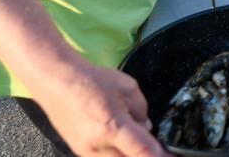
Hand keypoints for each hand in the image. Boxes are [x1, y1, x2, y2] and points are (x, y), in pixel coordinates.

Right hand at [31, 62, 169, 156]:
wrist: (55, 80)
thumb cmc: (91, 79)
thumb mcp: (128, 87)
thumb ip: (141, 110)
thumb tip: (146, 128)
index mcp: (113, 127)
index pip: (143, 152)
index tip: (173, 156)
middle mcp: (98, 145)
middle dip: (144, 154)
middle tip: (158, 147)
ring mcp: (86, 151)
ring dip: (129, 152)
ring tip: (132, 133)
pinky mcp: (78, 150)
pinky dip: (117, 151)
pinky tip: (119, 136)